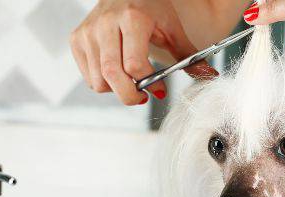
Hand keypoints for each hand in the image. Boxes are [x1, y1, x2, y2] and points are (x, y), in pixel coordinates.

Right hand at [70, 0, 218, 104]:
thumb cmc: (149, 10)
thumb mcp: (171, 30)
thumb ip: (188, 56)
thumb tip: (208, 76)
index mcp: (132, 19)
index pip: (134, 65)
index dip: (148, 84)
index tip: (160, 90)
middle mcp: (106, 24)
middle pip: (111, 75)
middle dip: (129, 95)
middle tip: (142, 98)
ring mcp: (88, 32)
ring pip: (98, 80)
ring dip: (115, 90)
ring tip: (129, 81)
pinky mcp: (76, 39)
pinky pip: (88, 76)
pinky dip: (102, 82)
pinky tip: (116, 72)